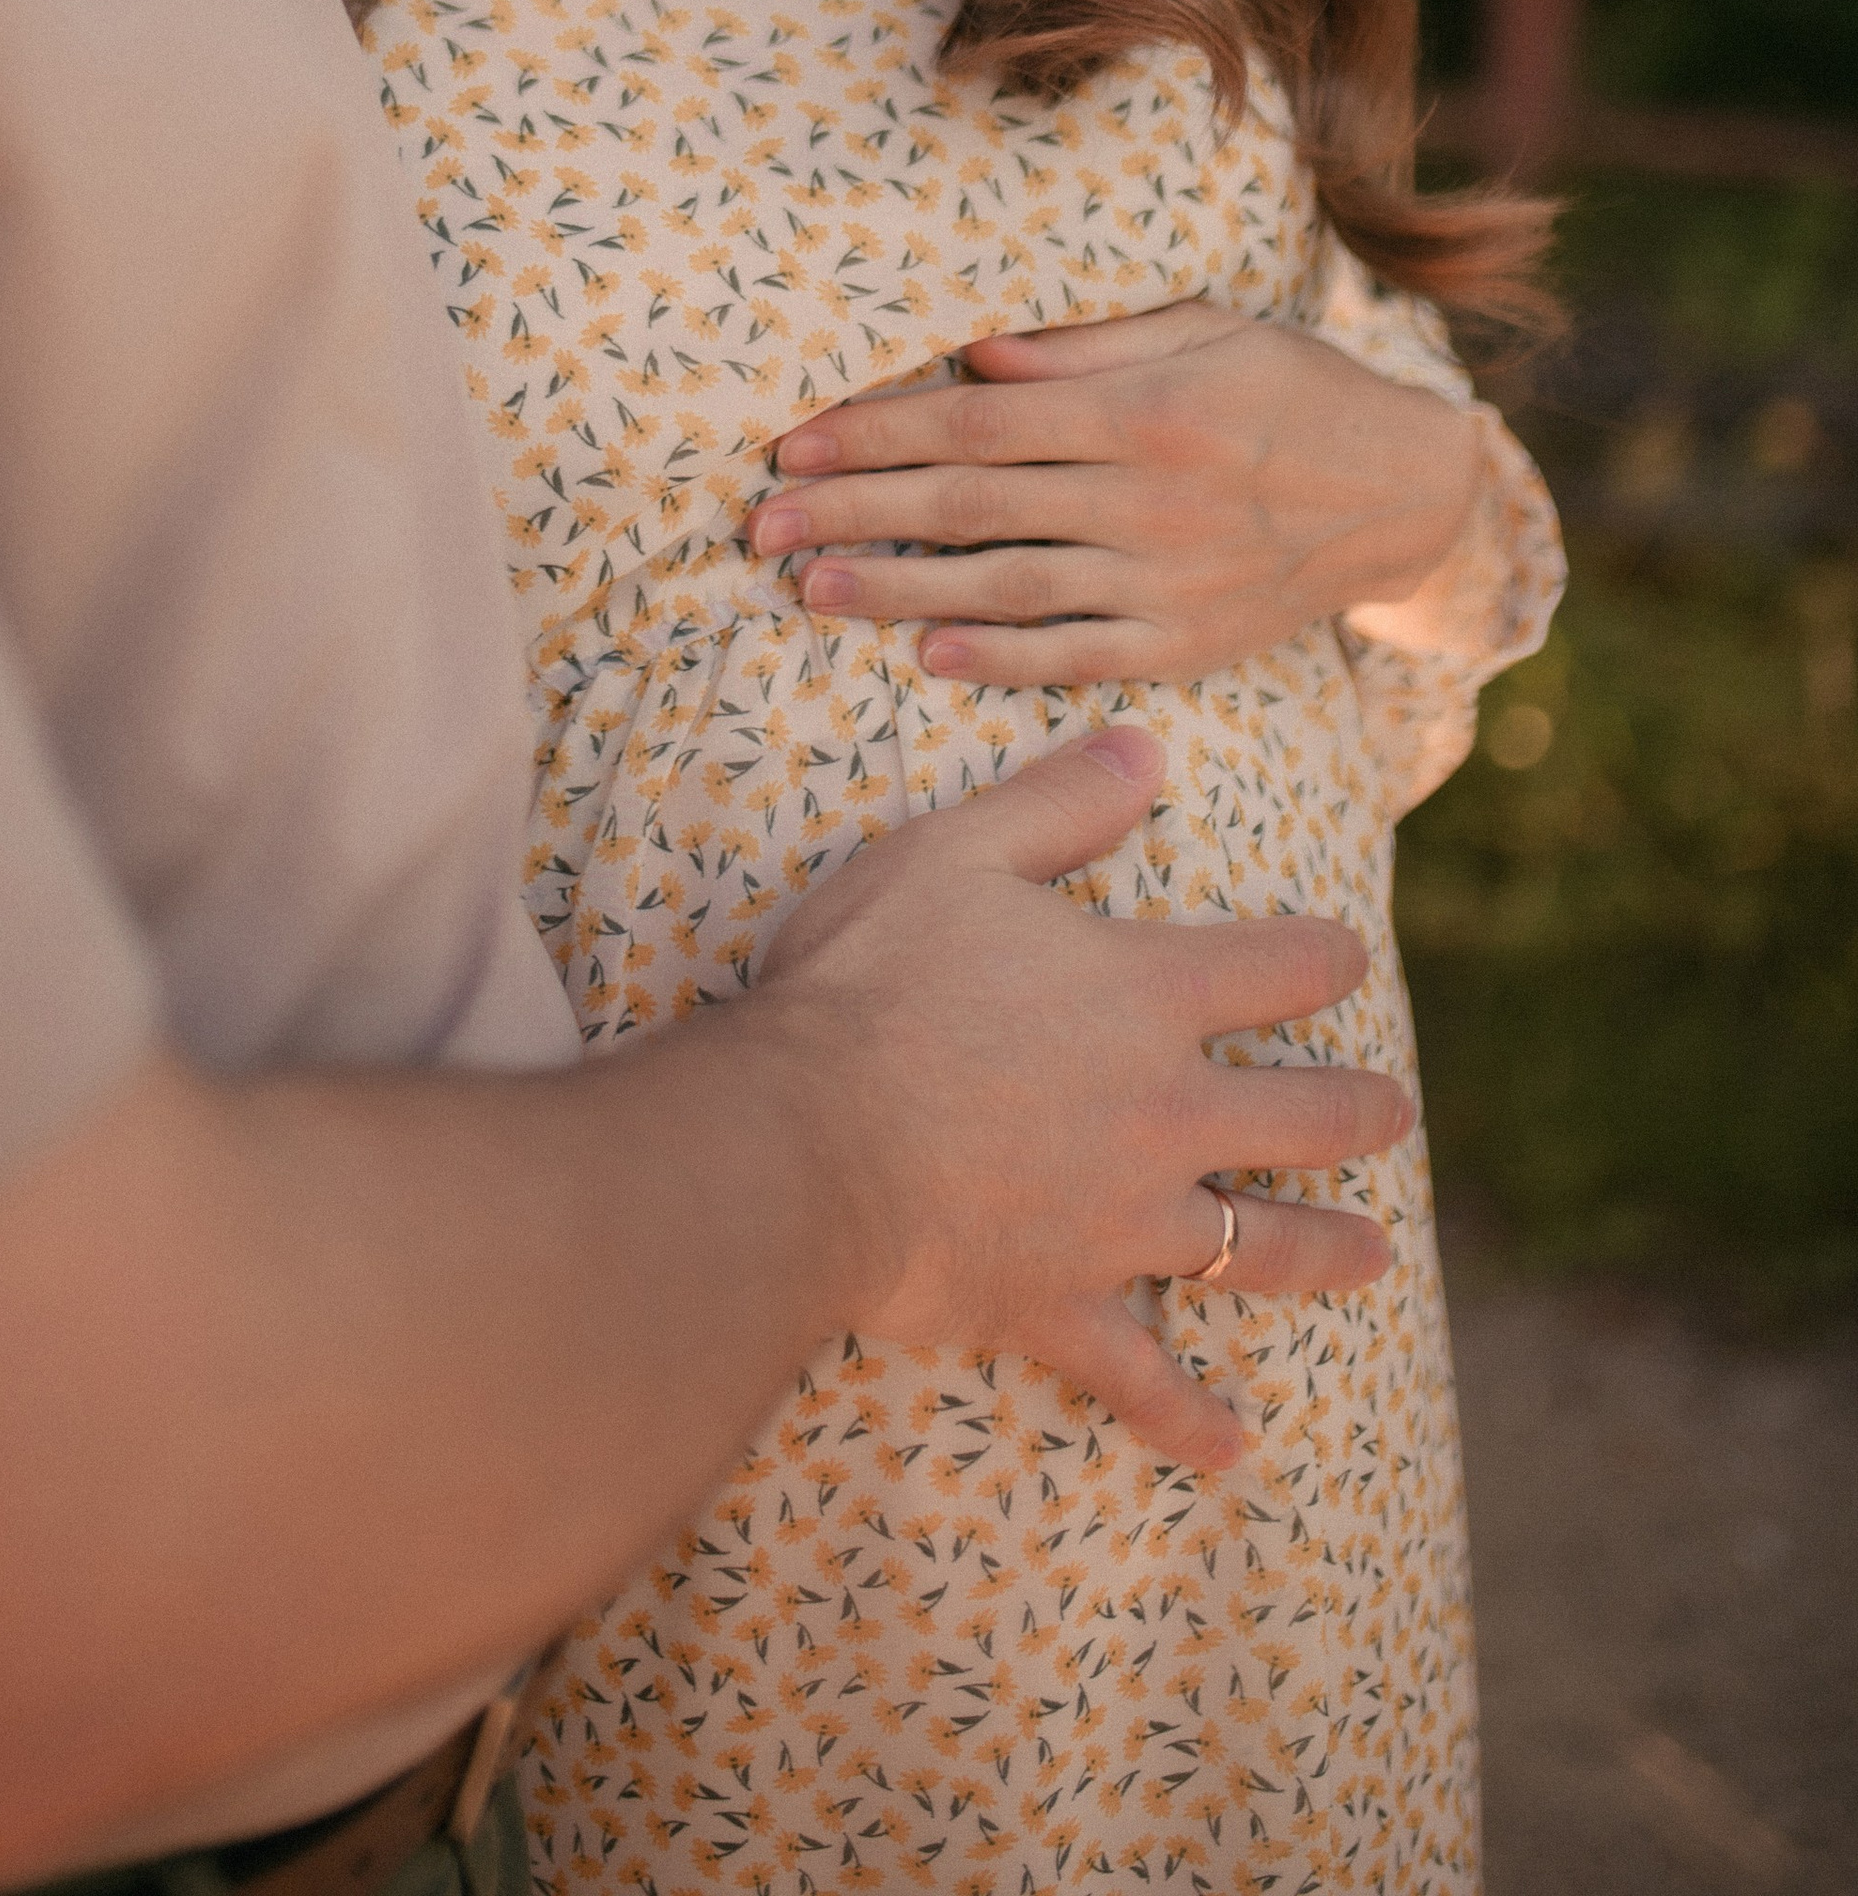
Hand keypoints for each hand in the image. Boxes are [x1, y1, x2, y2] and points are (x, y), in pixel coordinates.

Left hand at [751, 299, 1485, 688]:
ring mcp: (1168, 579)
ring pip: (1008, 586)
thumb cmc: (1287, 387)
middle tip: (761, 524)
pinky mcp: (1186, 644)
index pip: (979, 419)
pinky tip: (926, 654)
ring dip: (899, 591)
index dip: (877, 432)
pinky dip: (1000, 657)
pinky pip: (1076, 655)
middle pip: (972, 502)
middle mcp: (1150, 496)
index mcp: (1144, 407)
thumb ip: (1088, 344)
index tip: (793, 442)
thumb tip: (975, 349)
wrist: (1406, 493)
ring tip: (809, 588)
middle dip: (856, 512)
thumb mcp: (1204, 328)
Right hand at [751, 724, 1406, 1467]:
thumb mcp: (955, 851)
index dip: (1322, 957)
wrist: (801, 1142)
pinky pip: (1142, 1378)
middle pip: (1307, 1118)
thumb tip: (1148, 745)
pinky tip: (1229, 1449)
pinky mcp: (1063, 1306)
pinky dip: (1186, 1417)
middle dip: (1360, 1112)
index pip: (1281, 968)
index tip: (1344, 959)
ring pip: (1259, 1249)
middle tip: (1392, 1113)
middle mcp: (1166, 1114)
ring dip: (1325, 1251)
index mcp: (1148, 994)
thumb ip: (1060, 800)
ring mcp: (1122, 1222)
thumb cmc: (869, 982)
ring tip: (1378, 1256)